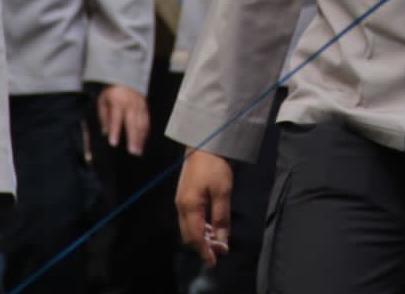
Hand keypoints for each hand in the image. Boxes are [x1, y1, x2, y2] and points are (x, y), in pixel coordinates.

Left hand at [97, 84, 149, 155]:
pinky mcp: (146, 106)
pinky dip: (146, 131)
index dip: (115, 130)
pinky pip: (147, 120)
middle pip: (132, 123)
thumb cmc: (111, 93)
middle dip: (133, 138)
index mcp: (117, 101)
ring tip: (139, 151)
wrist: (125, 77)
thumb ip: (104, 117)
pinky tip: (144, 140)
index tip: (113, 143)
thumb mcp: (103, 101)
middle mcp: (131, 104)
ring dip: (141, 138)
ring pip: (142, 123)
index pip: (116, 118)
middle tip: (133, 152)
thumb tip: (104, 132)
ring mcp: (140, 105)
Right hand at [175, 150, 233, 266]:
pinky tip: (212, 226)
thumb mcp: (222, 192)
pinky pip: (191, 217)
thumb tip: (222, 239)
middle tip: (220, 252)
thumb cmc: (214, 165)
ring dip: (203, 236)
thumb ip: (221, 217)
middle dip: (204, 246)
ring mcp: (182, 200)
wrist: (204, 142)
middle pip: (190, 235)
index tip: (215, 261)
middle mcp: (182, 206)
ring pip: (190, 227)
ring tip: (219, 241)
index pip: (196, 237)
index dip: (205, 251)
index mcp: (189, 206)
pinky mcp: (186, 194)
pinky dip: (201, 226)